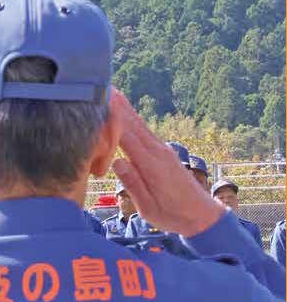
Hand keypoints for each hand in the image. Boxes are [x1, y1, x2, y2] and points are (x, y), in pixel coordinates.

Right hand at [110, 90, 223, 237]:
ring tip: (113, 92)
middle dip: (119, 106)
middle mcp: (158, 153)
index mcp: (152, 166)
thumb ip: (133, 184)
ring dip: (126, 108)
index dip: (113, 119)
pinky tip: (128, 113)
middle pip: (134, 125)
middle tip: (103, 86)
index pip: (127, 138)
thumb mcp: (149, 208)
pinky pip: (146, 133)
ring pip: (140, 126)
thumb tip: (117, 161)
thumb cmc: (173, 215)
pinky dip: (134, 120)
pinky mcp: (164, 153)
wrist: (201, 215)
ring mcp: (162, 151)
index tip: (101, 102)